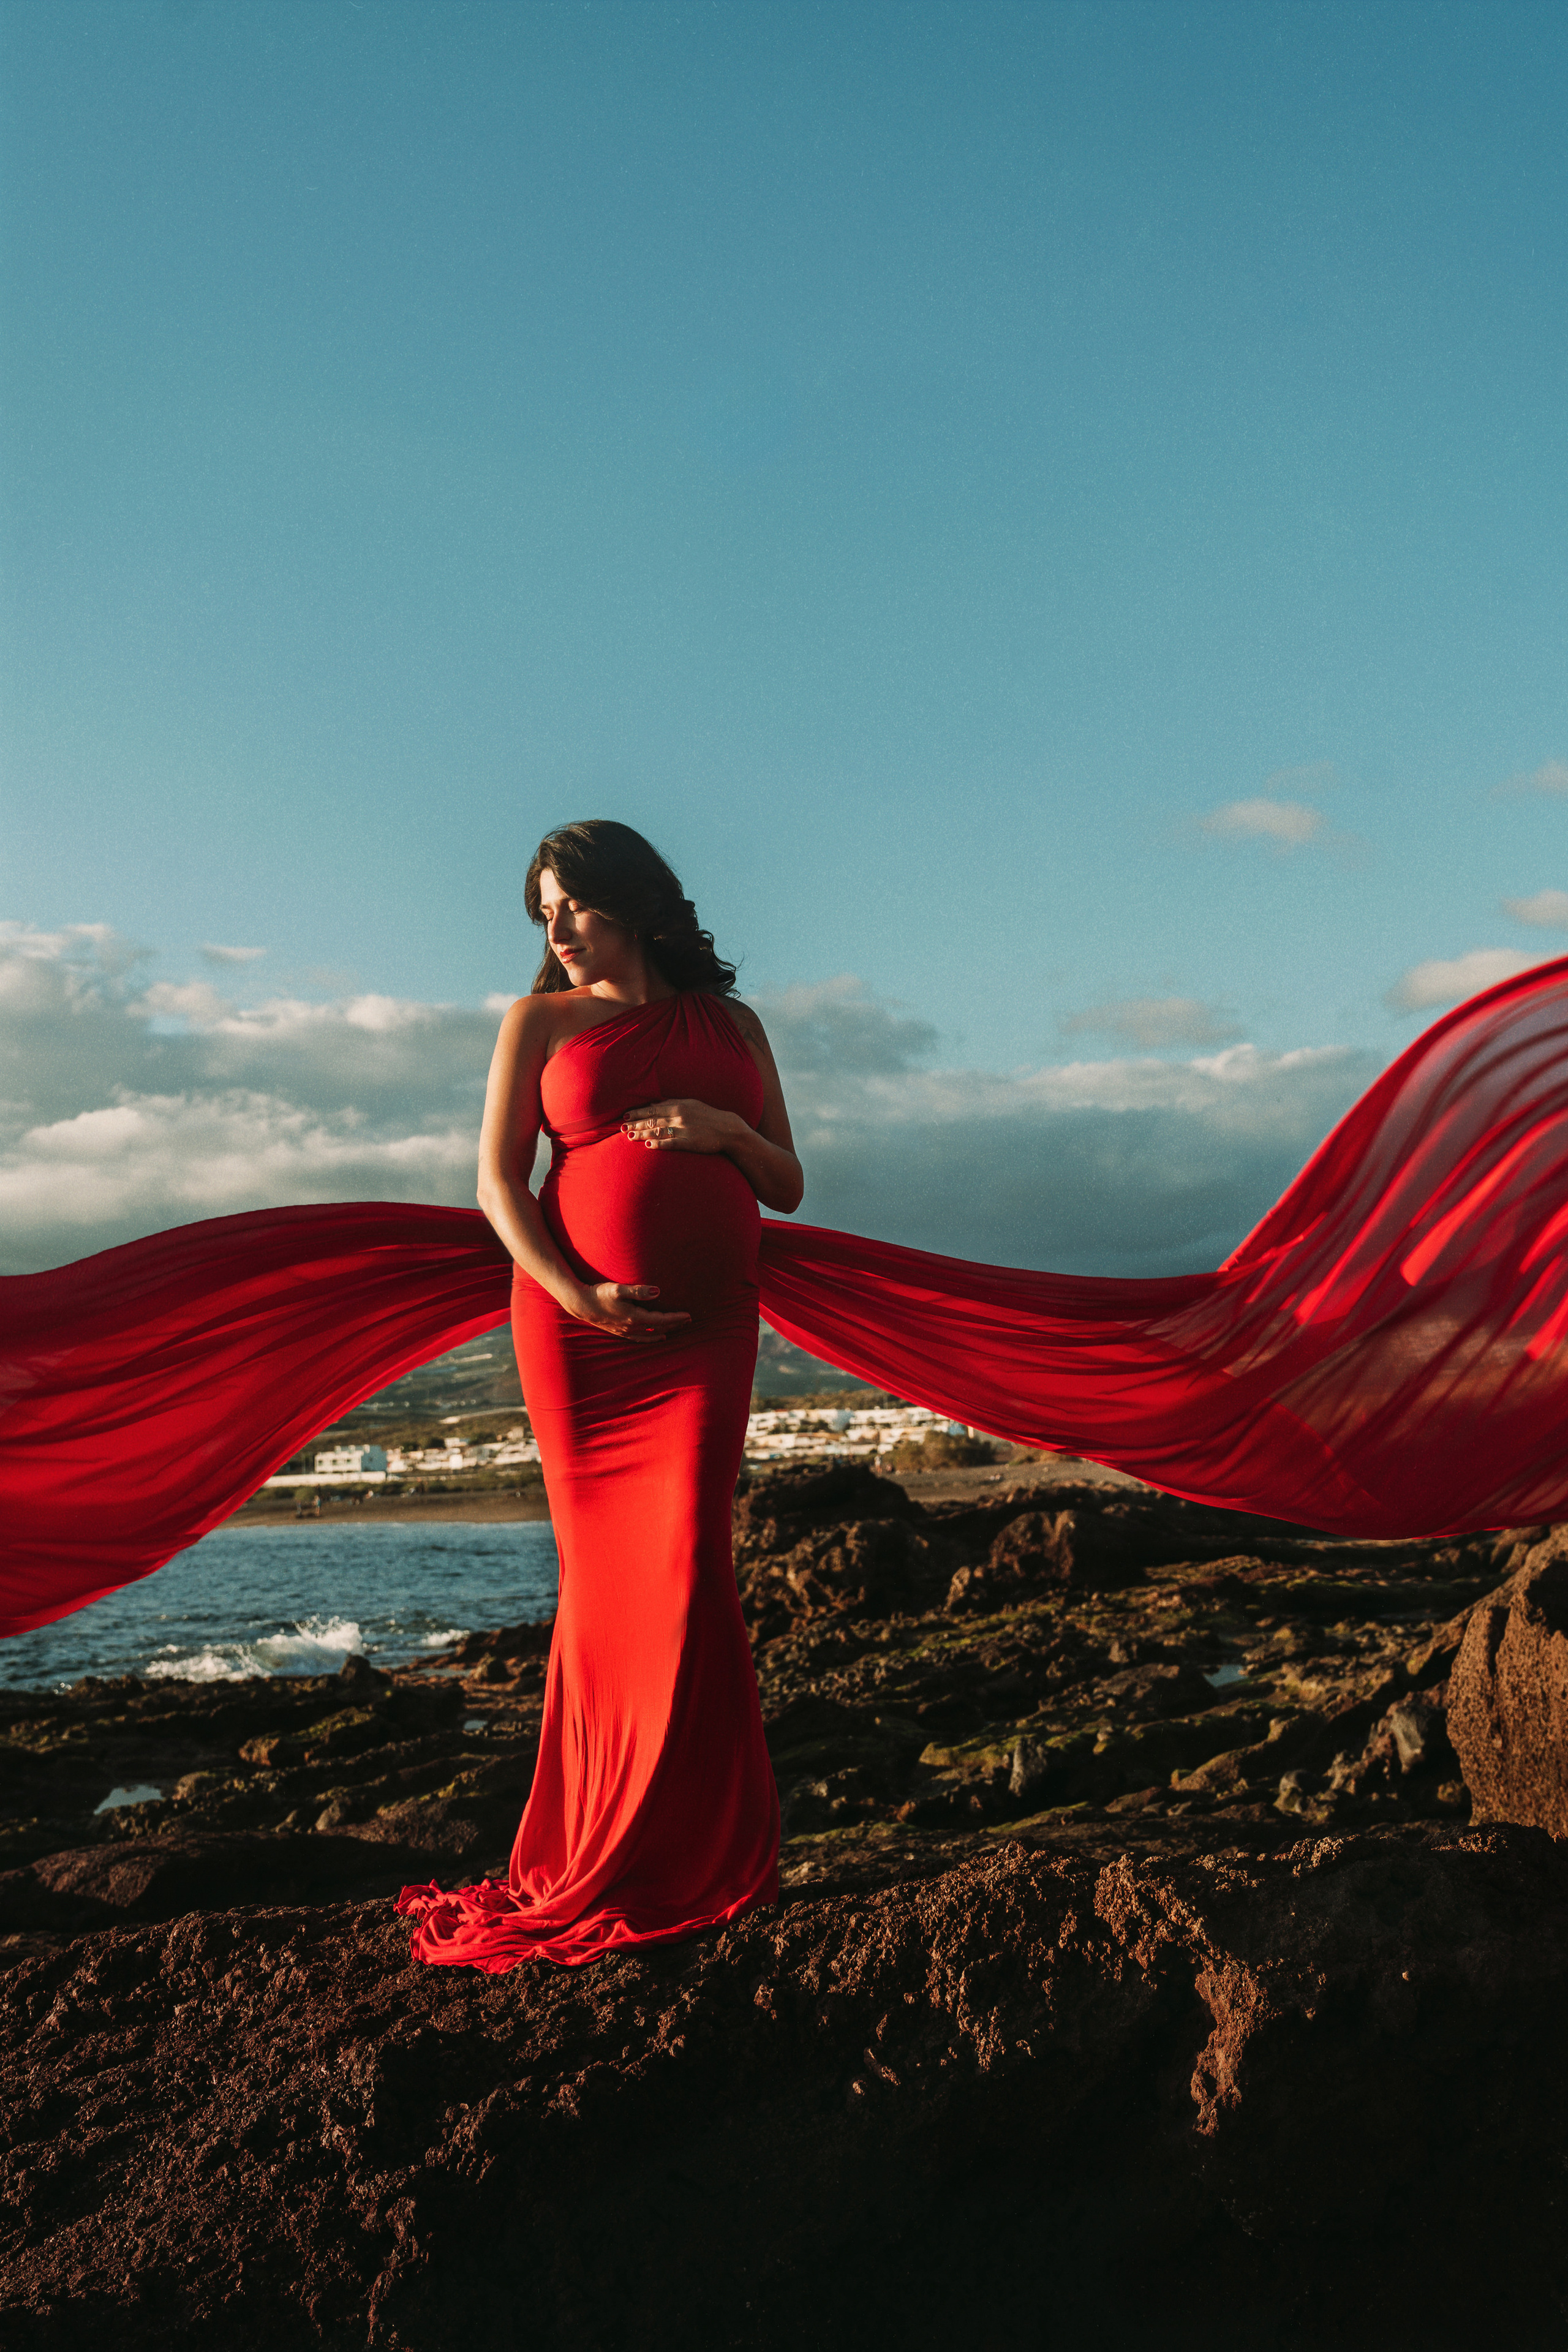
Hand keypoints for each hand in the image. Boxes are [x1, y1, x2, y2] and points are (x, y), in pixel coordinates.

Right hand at [566, 1281, 690, 1341]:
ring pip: (652, 1334)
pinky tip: (659, 1337)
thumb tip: (657, 1291)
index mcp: (634, 1317)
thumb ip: (638, 1290)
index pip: (661, 1319)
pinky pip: (642, 1338)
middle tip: (689, 1320)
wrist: (581, 1305)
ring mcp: (626, 1331)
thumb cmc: (600, 1294)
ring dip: (667, 1330)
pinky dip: (653, 1338)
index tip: (688, 1315)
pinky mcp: (621, 1331)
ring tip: (679, 1327)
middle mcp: (632, 1327)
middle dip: (675, 1324)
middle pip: (659, 1328)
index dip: (676, 1318)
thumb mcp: (618, 1289)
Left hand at [621, 1098, 740, 1153]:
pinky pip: (672, 1143)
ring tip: (629, 1137)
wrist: (728, 1128)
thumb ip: (672, 1104)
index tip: (625, 1116)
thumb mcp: (690, 1104)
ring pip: (659, 1131)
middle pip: (652, 1120)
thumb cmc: (707, 1116)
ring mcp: (684, 1129)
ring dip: (643, 1134)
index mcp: (678, 1106)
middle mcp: (679, 1116)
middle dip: (635, 1124)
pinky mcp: (691, 1142)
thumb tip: (654, 1105)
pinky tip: (649, 1145)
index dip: (637, 1113)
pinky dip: (660, 1144)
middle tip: (621, 1128)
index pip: (652, 1109)